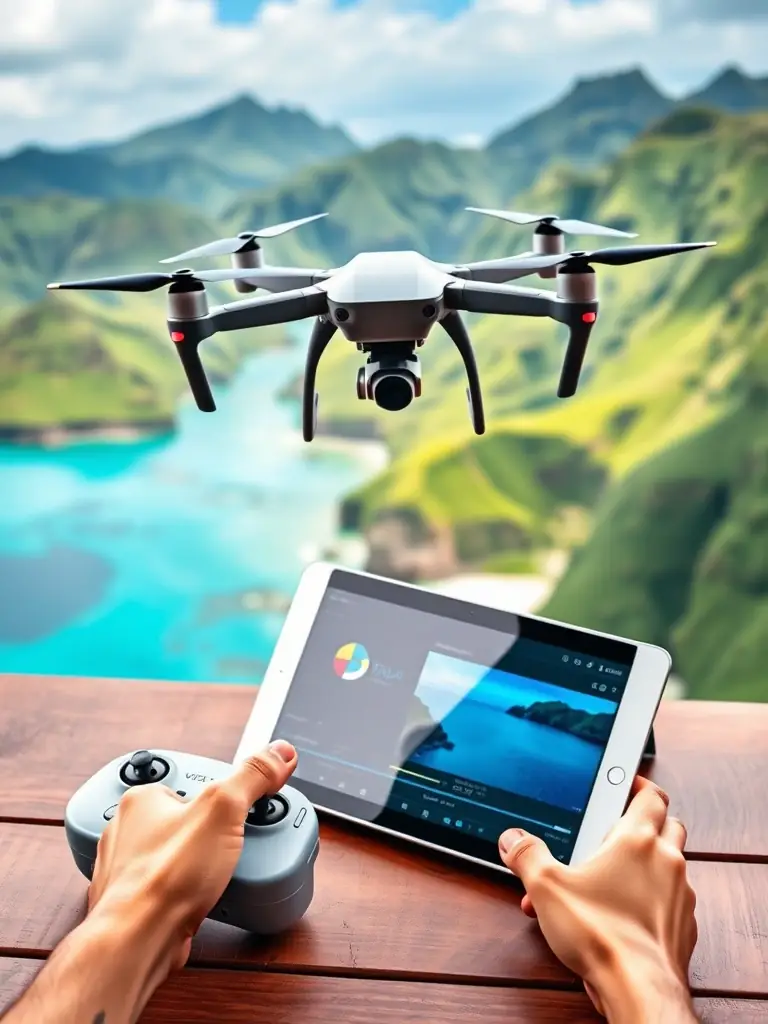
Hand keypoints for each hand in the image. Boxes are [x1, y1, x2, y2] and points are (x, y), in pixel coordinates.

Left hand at [87, 739, 297, 969]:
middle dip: (215, 833)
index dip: (219, 795)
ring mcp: (129, 868)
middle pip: (187, 818)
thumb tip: (279, 753)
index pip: (189, 780)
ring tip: (223, 871)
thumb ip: (253, 776)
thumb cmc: (166, 876)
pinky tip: (205, 897)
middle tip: (235, 842)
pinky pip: (173, 886)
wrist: (137, 941)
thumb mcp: (224, 810)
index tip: (239, 808)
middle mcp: (128, 830)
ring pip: (180, 855)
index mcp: (142, 799)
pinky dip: (191, 891)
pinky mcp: (137, 901)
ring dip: (204, 863)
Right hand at [498, 776, 697, 1022]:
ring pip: (671, 864)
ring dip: (646, 864)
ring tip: (609, 878)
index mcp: (637, 840)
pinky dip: (652, 899)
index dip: (638, 785)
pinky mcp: (683, 926)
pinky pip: (671, 900)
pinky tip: (623, 913)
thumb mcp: (547, 888)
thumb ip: (527, 856)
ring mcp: (681, 895)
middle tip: (616, 830)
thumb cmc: (602, 935)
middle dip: (645, 823)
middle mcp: (667, 861)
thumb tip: (513, 839)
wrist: (639, 989)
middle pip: (669, 825)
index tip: (626, 782)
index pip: (650, 795)